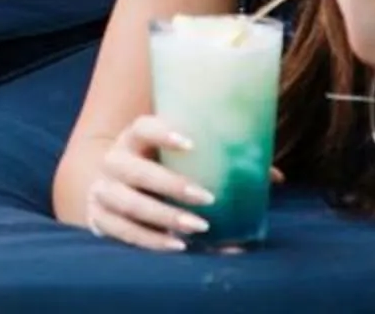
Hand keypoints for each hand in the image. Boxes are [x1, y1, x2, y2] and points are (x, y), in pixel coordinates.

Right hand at [82, 116, 214, 250]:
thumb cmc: (157, 171)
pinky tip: (178, 245)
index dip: (162, 133)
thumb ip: (220, 166)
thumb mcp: (176, 162)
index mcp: (133, 139)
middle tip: (207, 198)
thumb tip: (275, 177)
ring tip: (199, 228)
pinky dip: (151, 240)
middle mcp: (113, 162)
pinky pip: (124, 231)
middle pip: (135, 170)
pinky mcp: (99, 219)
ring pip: (128, 203)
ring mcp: (103, 191)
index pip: (141, 128)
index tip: (192, 144)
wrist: (109, 193)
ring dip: (165, 216)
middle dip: (171, 185)